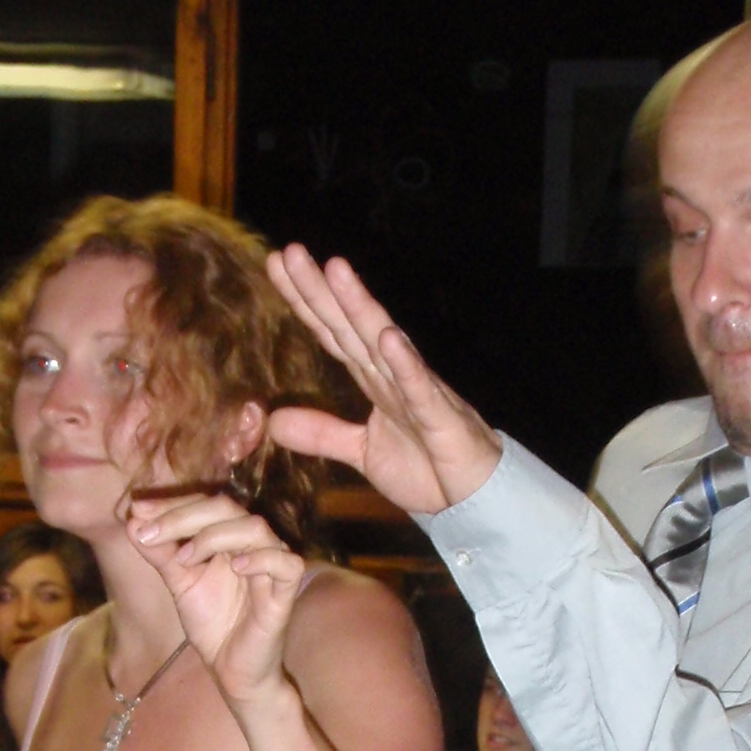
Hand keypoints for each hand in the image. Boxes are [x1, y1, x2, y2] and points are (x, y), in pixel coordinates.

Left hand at [125, 490, 307, 711]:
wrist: (230, 669)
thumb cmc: (212, 624)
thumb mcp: (179, 584)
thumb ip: (160, 554)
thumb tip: (132, 523)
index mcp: (227, 538)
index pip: (204, 505)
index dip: (171, 504)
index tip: (137, 512)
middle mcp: (252, 544)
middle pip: (226, 508)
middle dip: (183, 515)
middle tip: (151, 531)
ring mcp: (271, 566)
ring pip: (255, 528)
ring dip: (214, 536)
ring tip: (184, 558)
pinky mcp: (285, 593)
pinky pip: (286, 564)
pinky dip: (262, 559)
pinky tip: (235, 567)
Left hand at [264, 247, 502, 514]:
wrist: (475, 498)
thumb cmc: (427, 469)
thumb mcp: (362, 452)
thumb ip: (322, 434)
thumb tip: (275, 421)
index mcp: (373, 380)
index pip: (332, 332)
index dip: (305, 300)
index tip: (276, 265)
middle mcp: (391, 374)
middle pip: (348, 325)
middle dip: (320, 291)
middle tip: (290, 252)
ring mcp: (416, 390)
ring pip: (382, 342)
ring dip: (360, 307)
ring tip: (336, 270)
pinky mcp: (440, 417)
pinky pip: (420, 388)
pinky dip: (405, 364)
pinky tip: (389, 338)